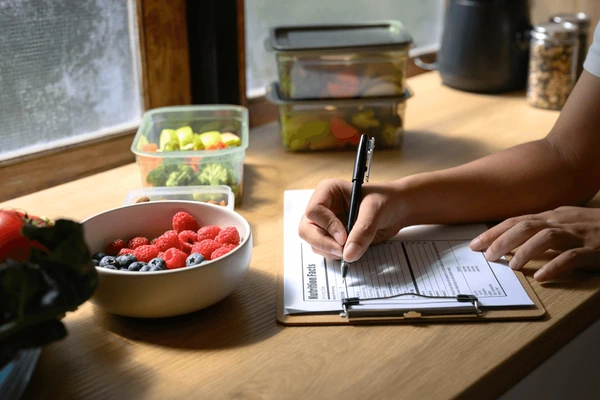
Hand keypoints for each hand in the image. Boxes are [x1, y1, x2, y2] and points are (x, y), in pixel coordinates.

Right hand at [298, 179, 404, 261]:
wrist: (397, 210)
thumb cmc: (386, 200)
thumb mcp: (375, 212)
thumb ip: (362, 232)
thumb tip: (349, 254)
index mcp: (327, 192)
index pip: (313, 211)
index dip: (327, 226)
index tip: (344, 237)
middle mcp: (323, 208)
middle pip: (307, 230)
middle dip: (324, 243)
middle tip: (343, 251)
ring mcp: (325, 224)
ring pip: (314, 243)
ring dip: (331, 251)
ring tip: (352, 248)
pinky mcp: (332, 237)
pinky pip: (324, 250)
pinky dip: (335, 255)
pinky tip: (352, 249)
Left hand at [469, 206, 599, 281]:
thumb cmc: (595, 229)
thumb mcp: (566, 226)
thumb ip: (541, 232)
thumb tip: (511, 245)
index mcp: (553, 216)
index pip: (516, 221)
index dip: (494, 232)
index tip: (474, 244)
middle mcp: (563, 221)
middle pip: (526, 226)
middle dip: (502, 240)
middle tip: (487, 256)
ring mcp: (580, 234)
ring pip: (546, 237)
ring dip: (525, 251)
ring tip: (511, 266)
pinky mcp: (596, 249)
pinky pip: (573, 257)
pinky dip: (555, 266)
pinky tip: (542, 276)